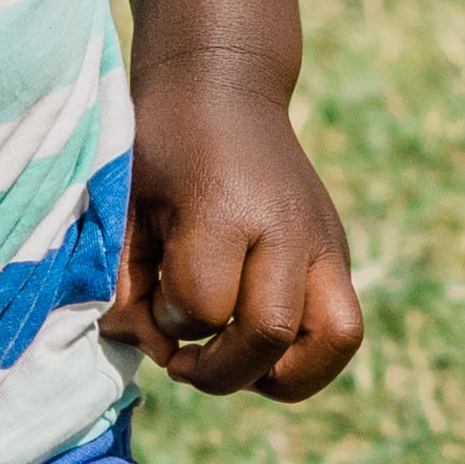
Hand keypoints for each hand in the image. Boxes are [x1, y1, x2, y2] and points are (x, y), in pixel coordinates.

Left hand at [116, 66, 362, 401]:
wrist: (224, 88)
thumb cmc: (162, 151)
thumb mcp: (124, 210)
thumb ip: (128, 289)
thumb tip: (159, 353)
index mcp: (224, 206)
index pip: (203, 308)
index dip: (166, 326)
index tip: (150, 305)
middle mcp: (287, 225)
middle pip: (270, 334)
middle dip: (219, 371)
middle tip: (185, 359)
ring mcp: (325, 240)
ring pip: (333, 341)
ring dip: (277, 375)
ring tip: (235, 362)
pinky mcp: (340, 256)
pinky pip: (341, 332)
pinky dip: (301, 361)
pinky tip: (256, 350)